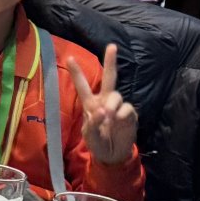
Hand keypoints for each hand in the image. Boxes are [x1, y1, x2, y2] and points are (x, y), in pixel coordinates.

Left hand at [67, 43, 138, 166]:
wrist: (113, 154)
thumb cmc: (97, 142)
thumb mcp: (89, 135)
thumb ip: (93, 122)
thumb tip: (102, 110)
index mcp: (90, 104)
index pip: (83, 86)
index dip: (77, 73)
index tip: (70, 58)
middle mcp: (105, 101)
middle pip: (109, 78)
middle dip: (110, 62)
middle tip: (112, 46)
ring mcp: (118, 106)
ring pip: (116, 95)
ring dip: (112, 104)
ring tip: (108, 117)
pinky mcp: (129, 114)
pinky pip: (126, 108)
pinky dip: (121, 115)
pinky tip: (119, 122)